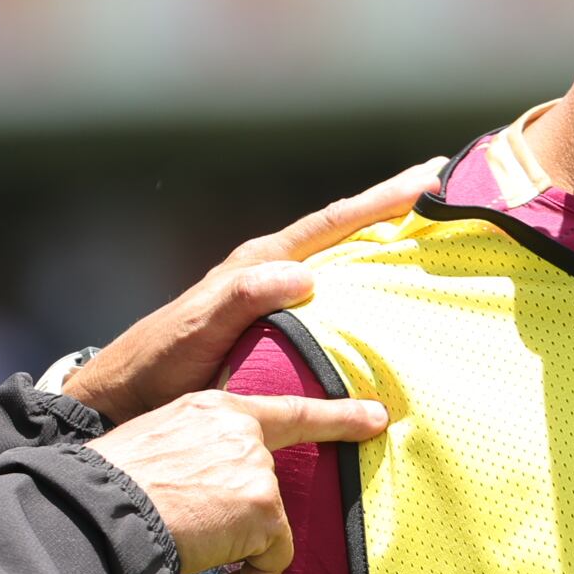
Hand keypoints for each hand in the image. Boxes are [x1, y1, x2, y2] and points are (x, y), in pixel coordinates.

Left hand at [61, 164, 435, 424]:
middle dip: (393, 206)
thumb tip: (302, 276)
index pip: (331, 223)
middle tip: (446, 183)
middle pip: (344, 229)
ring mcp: (274, 295)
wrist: (128, 395)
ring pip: (341, 258)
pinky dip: (364, 285)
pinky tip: (389, 295)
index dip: (380, 201)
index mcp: (259, 263)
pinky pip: (333, 295)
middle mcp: (271, 271)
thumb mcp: (197, 330)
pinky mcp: (275, 324)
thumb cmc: (159, 363)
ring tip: (431, 228)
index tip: (429, 178)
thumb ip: (242, 299)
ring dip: (383, 242)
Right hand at [87, 390, 387, 573]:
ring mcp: (256, 469)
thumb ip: (192, 452)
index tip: (375, 418)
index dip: (335, 415)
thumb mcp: (154, 445)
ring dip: (241, 551)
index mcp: (212, 409)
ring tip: (197, 556)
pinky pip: (273, 557)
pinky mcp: (264, 508)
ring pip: (268, 524)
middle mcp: (241, 432)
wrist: (105, 509)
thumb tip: (202, 488)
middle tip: (211, 540)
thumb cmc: (111, 486)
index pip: (284, 411)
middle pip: (268, 484)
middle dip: (251, 518)